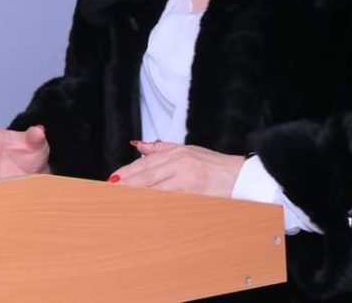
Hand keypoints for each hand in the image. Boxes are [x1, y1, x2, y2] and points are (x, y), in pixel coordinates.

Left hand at [110, 140, 243, 197]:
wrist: (241, 176)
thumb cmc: (215, 165)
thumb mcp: (188, 151)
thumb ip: (161, 149)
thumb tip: (138, 145)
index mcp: (177, 152)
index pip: (145, 162)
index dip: (127, 172)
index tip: (113, 180)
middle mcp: (179, 162)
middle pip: (146, 174)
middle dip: (126, 183)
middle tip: (110, 191)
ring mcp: (186, 176)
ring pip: (154, 186)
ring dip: (136, 193)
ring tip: (120, 200)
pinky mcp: (193, 190)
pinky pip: (169, 197)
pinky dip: (155, 202)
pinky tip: (144, 206)